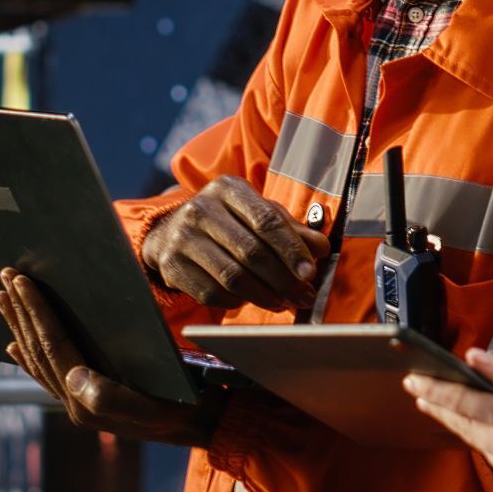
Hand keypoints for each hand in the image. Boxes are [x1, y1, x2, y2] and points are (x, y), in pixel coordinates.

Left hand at [0, 267, 220, 445]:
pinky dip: (28, 358)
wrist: (204, 424)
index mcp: (88, 401)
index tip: (22, 280)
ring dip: (19, 326)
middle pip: (39, 350)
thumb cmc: (186, 406)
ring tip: (1, 299)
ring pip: (38, 360)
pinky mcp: (86, 401)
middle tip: (4, 277)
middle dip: (20, 312)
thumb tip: (72, 375)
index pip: (54, 346)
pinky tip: (14, 345)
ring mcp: (78, 403)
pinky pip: (48, 375)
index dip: (36, 311)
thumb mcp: (154, 404)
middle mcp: (76, 404)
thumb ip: (111, 397)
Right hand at [140, 175, 331, 309]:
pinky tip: (251, 300)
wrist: (171, 232)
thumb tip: (321, 249)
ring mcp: (181, 238)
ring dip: (264, 296)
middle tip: (303, 296)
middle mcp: (200, 209)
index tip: (310, 272)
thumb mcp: (257, 214)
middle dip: (283, 279)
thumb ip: (290, 229)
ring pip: (233, 277)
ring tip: (284, 303)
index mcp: (227, 189)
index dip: (291, 249)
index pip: (265, 220)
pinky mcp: (171, 266)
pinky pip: (212, 294)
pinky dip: (237, 302)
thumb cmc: (227, 222)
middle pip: (251, 251)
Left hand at [404, 348, 492, 491]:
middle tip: (421, 392)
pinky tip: (485, 428)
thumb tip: (472, 359)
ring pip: (481, 445)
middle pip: (465, 427)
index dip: (434, 391)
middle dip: (442, 409)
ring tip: (448, 408)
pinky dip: (489, 442)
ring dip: (465, 426)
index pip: (461, 404)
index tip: (413, 381)